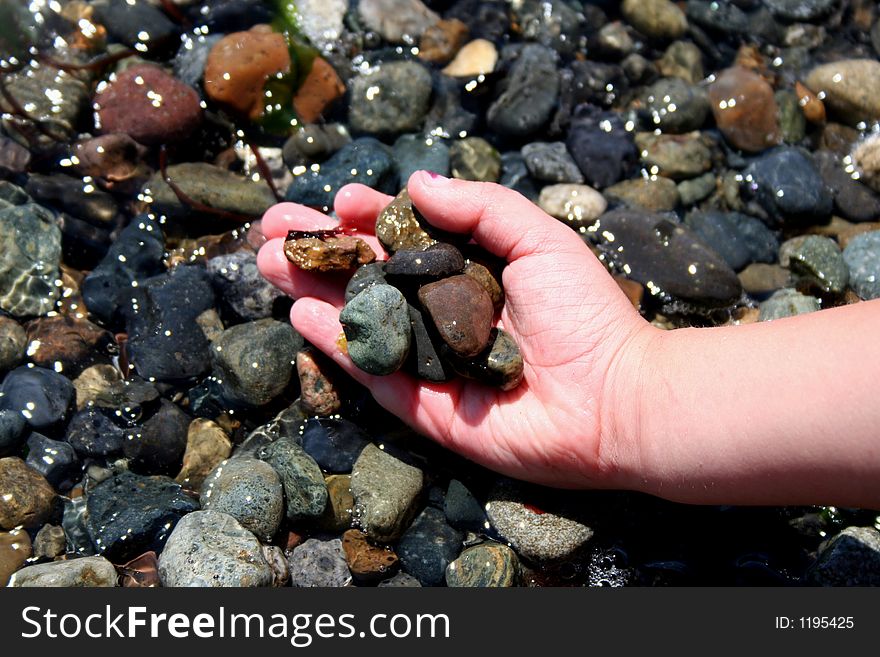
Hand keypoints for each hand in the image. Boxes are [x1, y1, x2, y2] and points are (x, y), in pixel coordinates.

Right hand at [257, 172, 656, 488]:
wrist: (611, 399)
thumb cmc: (582, 314)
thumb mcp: (538, 239)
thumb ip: (479, 207)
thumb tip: (416, 181)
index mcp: (468, 272)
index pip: (405, 240)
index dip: (369, 217)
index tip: (343, 199)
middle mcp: (440, 313)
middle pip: (368, 277)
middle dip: (321, 249)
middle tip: (273, 226)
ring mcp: (427, 360)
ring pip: (358, 319)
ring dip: (312, 288)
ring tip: (268, 259)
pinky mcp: (420, 407)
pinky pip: (370, 370)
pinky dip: (335, 343)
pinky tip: (301, 310)